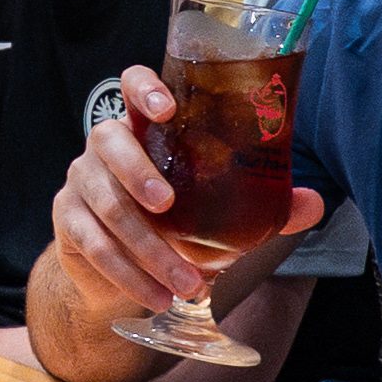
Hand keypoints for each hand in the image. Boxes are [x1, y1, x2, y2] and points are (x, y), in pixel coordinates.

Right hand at [45, 69, 324, 320]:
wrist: (120, 272)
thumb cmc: (175, 223)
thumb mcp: (217, 209)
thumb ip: (264, 202)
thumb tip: (313, 203)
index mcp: (145, 126)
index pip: (132, 85)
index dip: (145, 89)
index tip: (166, 107)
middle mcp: (105, 145)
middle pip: (107, 140)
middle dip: (138, 172)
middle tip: (169, 206)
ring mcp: (81, 181)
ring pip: (107, 204)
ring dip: (147, 247)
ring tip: (187, 281)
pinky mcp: (68, 222)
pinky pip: (94, 245)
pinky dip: (129, 275)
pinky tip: (159, 296)